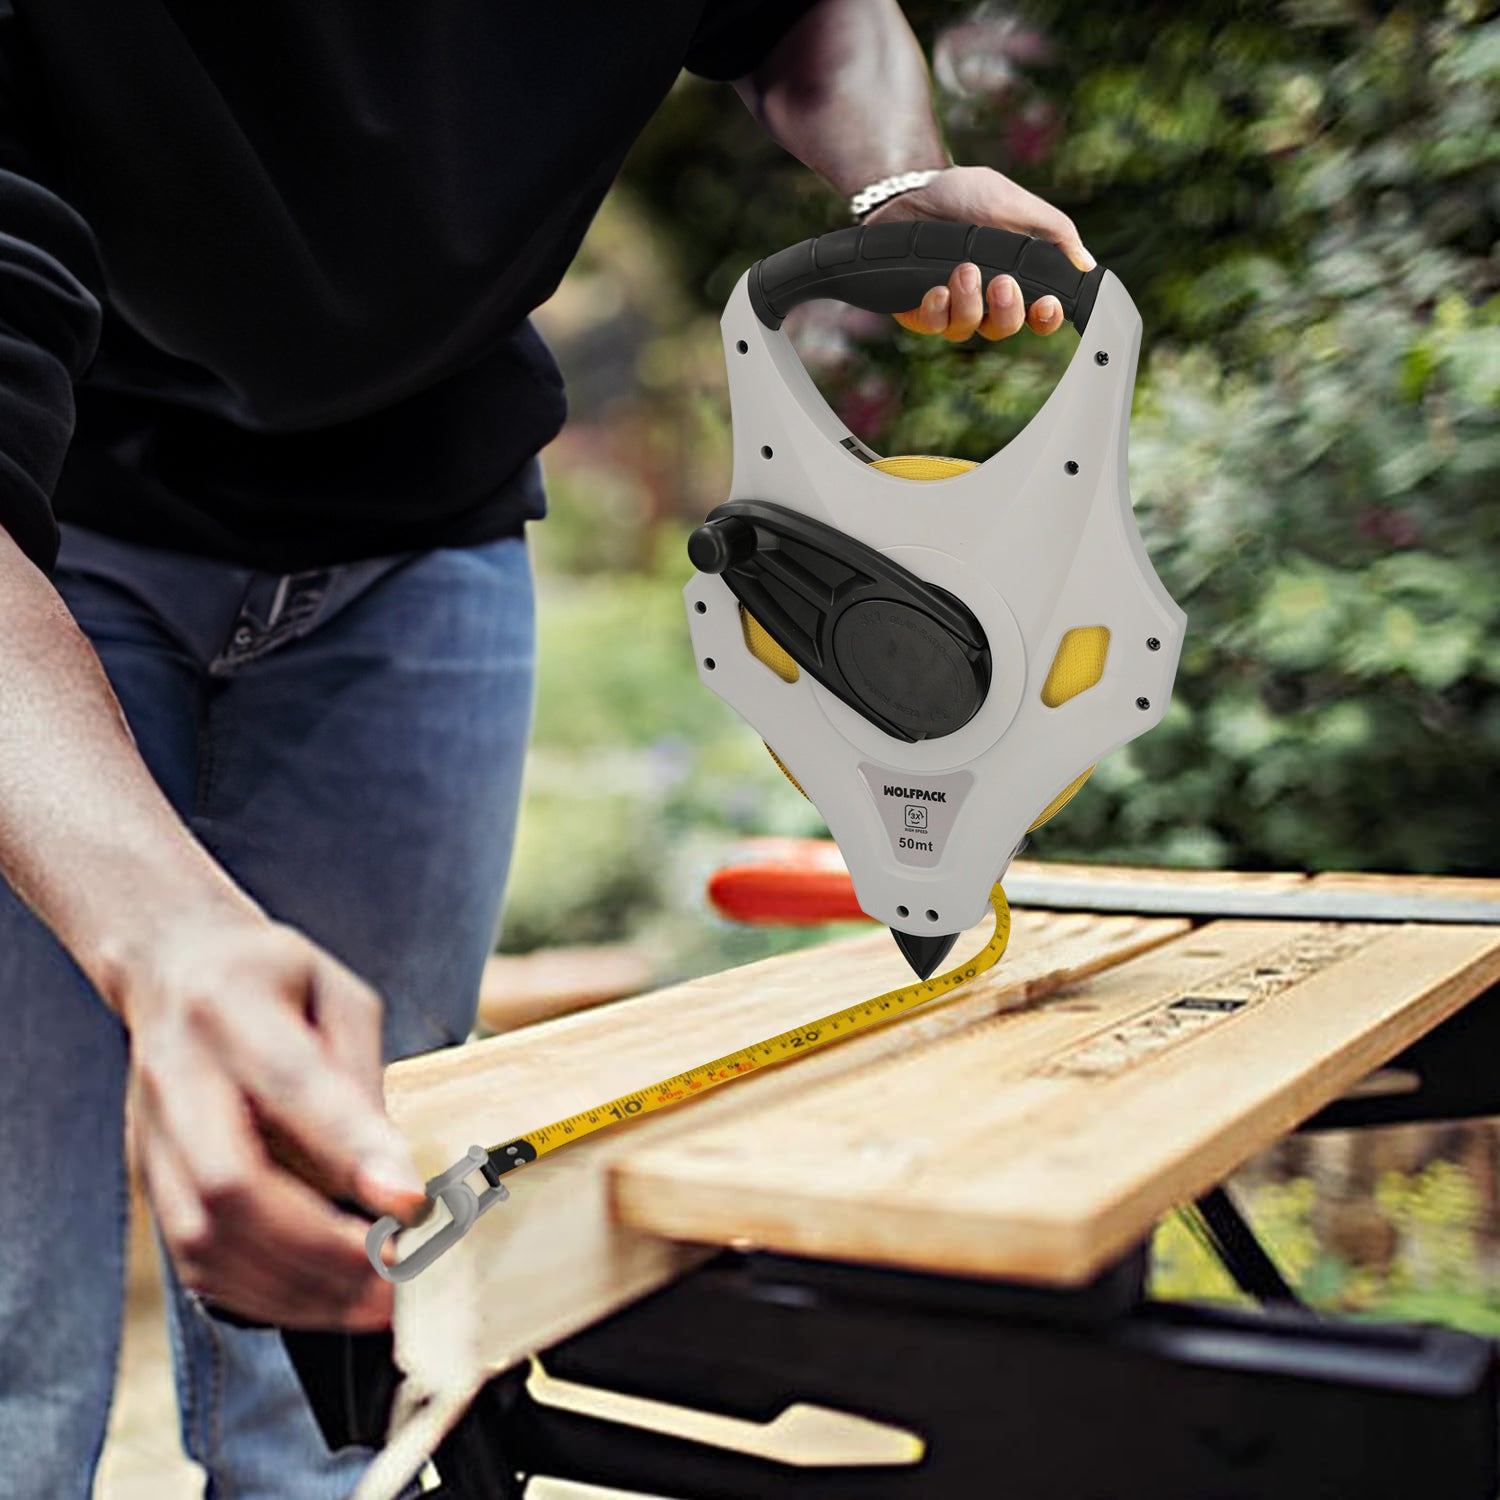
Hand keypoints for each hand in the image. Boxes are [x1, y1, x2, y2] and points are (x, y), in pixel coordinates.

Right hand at [121, 912, 428, 1328]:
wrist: (173, 969)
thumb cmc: (275, 980)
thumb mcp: (337, 994)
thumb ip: (360, 1071)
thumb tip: (391, 1167)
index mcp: (231, 1008)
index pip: (290, 1086)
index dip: (349, 1149)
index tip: (411, 1200)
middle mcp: (176, 1078)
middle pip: (230, 1182)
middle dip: (318, 1245)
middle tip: (396, 1274)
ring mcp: (151, 1137)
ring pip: (205, 1237)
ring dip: (296, 1286)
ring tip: (374, 1303)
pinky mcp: (149, 1181)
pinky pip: (194, 1261)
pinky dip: (262, 1295)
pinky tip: (323, 1301)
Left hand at [865, 165, 1094, 342]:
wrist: (911, 188)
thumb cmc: (965, 195)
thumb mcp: (1015, 204)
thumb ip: (1053, 233)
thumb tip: (1086, 265)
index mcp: (1015, 279)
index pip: (1038, 315)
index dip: (1047, 319)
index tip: (1047, 304)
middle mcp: (985, 300)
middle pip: (1006, 328)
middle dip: (1008, 310)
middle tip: (1003, 283)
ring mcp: (952, 308)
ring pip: (969, 328)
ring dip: (970, 302)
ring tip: (965, 270)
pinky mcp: (921, 311)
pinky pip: (934, 325)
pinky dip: (938, 308)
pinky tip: (937, 289)